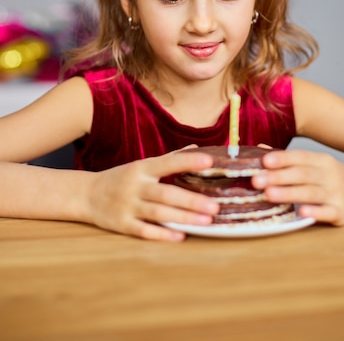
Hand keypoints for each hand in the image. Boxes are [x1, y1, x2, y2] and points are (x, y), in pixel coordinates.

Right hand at [83, 149, 218, 240]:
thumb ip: (170, 158)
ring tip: (206, 221)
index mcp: (142, 168)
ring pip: (158, 213)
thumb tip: (196, 148)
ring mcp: (128, 206)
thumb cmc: (121, 178)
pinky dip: (163, 234)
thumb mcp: (142, 165)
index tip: (209, 162)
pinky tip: (181, 236)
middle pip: (166, 193)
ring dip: (183, 217)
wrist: (86, 195)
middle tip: (215, 206)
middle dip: (192, 200)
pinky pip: (144, 230)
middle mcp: (135, 186)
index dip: (188, 162)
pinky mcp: (122, 224)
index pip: (168, 162)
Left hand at [252, 149, 343, 225]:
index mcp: (321, 161)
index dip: (282, 158)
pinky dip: (315, 211)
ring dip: (289, 193)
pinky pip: (328, 212)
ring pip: (311, 193)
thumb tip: (259, 150)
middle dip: (278, 177)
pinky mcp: (342, 212)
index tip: (264, 160)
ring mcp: (337, 194)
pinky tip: (300, 212)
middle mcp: (329, 175)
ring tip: (268, 194)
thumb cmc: (331, 176)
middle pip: (302, 175)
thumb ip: (288, 159)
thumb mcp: (314, 163)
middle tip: (256, 180)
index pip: (300, 157)